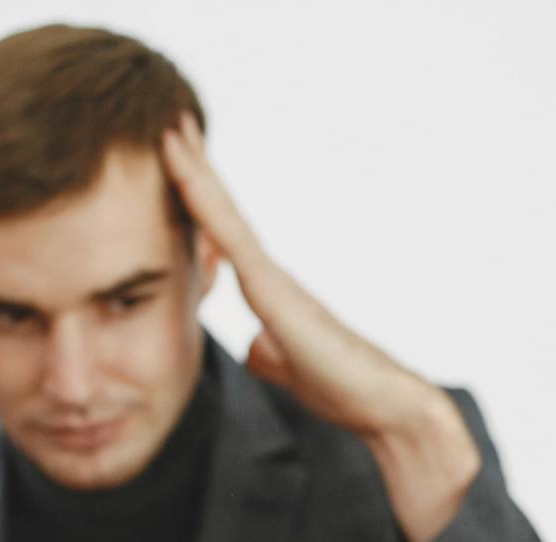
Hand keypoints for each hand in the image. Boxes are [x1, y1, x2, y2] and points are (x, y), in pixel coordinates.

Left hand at [160, 113, 480, 541]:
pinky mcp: (275, 290)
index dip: (200, 200)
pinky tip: (184, 175)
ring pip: (225, 216)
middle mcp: (270, 275)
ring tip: (173, 130)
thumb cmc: (344, 389)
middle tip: (171, 122)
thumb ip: (269, 354)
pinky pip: (231, 238)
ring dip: (196, 172)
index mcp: (269, 291)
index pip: (224, 237)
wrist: (384, 404)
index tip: (177, 160)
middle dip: (196, 169)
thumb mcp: (289, 370)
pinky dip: (205, 203)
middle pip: (224, 214)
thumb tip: (253, 349)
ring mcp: (273, 278)